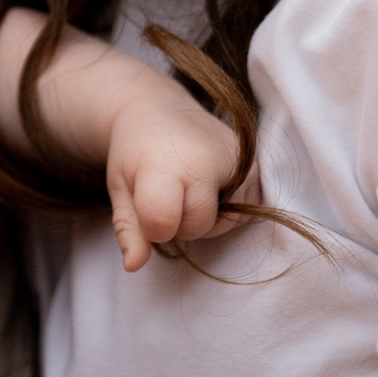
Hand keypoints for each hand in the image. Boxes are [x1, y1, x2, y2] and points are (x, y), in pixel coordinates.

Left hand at [100, 78, 244, 271]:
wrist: (159, 111)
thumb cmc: (135, 153)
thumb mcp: (120, 188)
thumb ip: (128, 228)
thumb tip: (133, 266)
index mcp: (165, 164)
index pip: (163, 223)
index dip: (152, 225)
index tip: (145, 204)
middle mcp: (208, 160)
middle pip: (196, 227)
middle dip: (178, 221)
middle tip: (167, 192)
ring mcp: (238, 162)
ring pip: (222, 223)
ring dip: (203, 217)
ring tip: (187, 186)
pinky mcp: (257, 167)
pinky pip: (243, 212)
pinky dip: (224, 209)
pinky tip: (209, 185)